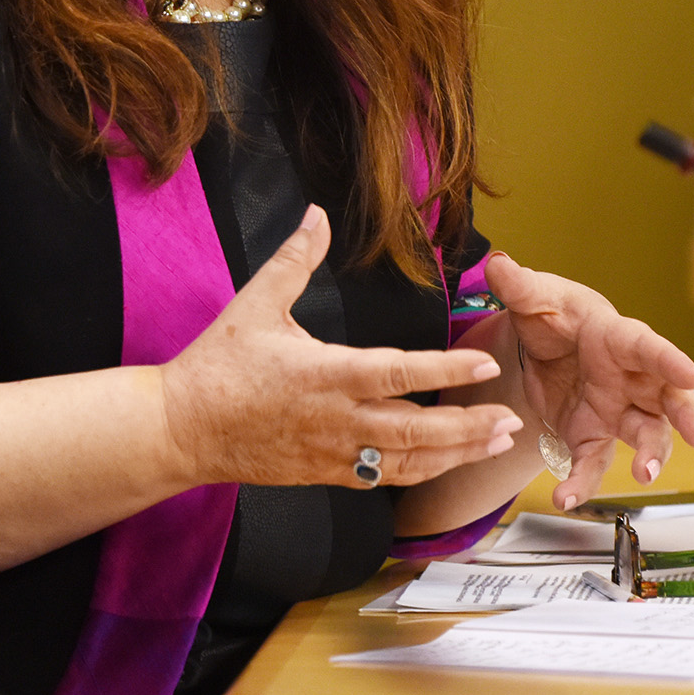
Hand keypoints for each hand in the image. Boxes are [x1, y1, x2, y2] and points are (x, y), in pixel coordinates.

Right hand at [160, 207, 517, 490]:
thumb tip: (317, 216)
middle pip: (417, 430)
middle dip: (470, 427)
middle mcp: (337, 419)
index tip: (485, 365)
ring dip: (457, 454)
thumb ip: (294, 260)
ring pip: (408, 461)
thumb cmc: (217, 367)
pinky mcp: (326, 473)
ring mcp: (333, 452)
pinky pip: (384, 478)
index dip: (446, 370)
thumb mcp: (255, 305)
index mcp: (325, 374)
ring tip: (497, 445)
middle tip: (511, 419)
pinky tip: (446, 462)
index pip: (398, 372)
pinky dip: (421, 472)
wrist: (181, 429)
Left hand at [483, 252, 693, 511]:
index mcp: (619, 339)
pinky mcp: (592, 436)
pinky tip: (568, 497)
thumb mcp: (534, 298)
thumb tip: (498, 263)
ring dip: (652, 457)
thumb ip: (519, 286)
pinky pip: (594, 463)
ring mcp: (617, 411)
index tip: (693, 376)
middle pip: (669, 399)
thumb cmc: (554, 314)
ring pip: (646, 437)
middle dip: (687, 417)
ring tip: (646, 476)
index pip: (650, 348)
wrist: (544, 345)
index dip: (672, 361)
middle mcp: (630, 378)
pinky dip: (582, 482)